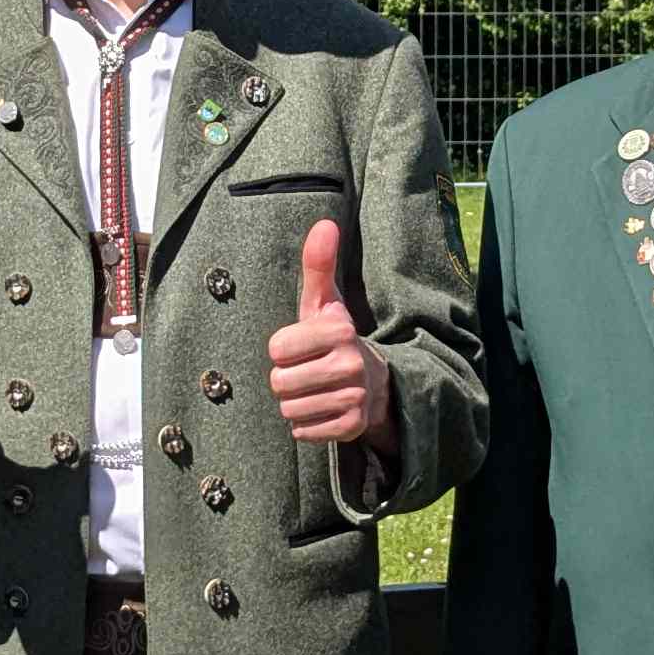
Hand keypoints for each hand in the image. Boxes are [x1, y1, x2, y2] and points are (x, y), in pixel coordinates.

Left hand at [268, 220, 392, 447]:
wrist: (376, 384)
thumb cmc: (336, 339)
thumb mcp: (325, 303)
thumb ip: (318, 265)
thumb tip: (325, 223)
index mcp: (339, 330)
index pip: (277, 348)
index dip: (283, 350)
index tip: (301, 347)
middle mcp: (350, 363)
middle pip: (280, 382)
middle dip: (286, 379)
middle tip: (308, 372)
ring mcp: (354, 397)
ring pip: (289, 409)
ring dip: (295, 403)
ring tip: (315, 391)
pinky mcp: (352, 427)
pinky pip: (304, 431)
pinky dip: (307, 425)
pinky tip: (323, 410)